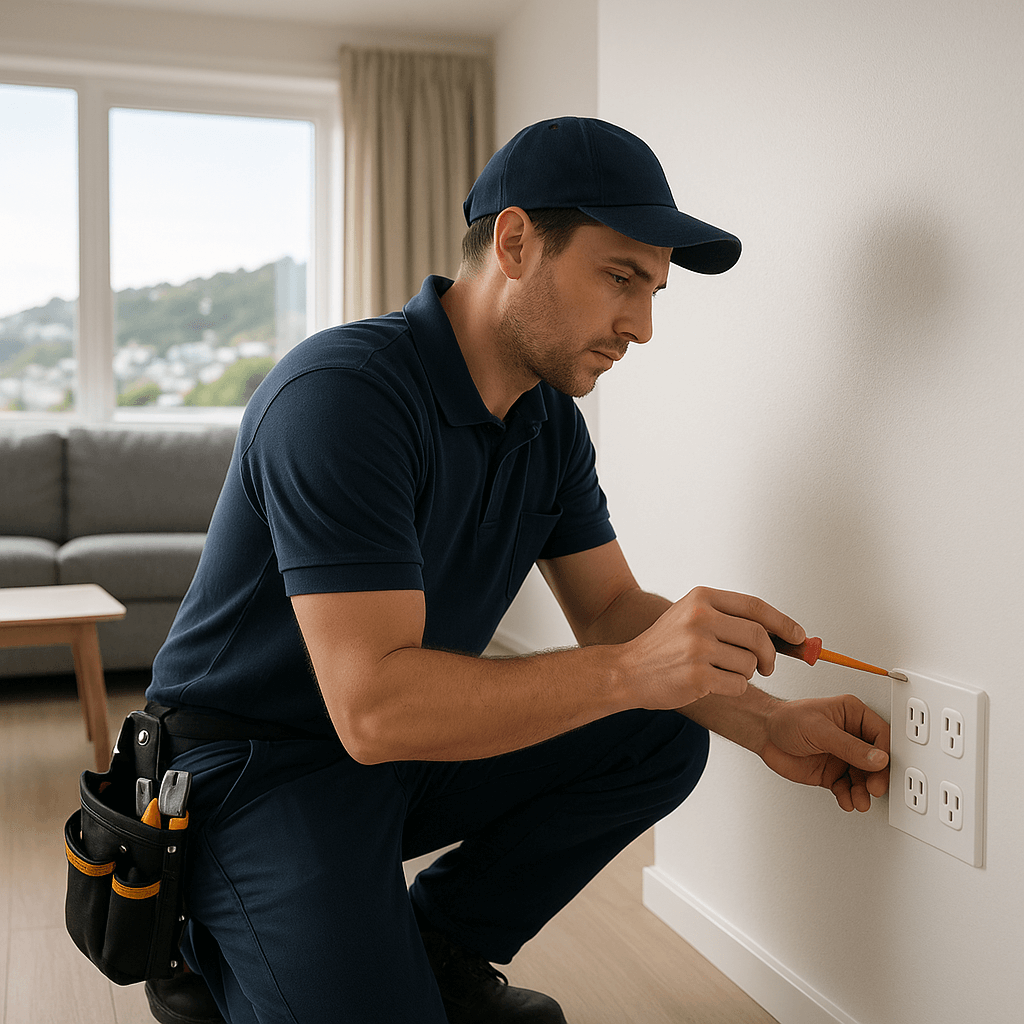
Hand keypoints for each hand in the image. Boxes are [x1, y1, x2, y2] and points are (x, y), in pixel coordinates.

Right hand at [628, 586, 804, 708]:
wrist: (628, 671)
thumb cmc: (666, 646)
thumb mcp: (692, 617)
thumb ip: (732, 619)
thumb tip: (784, 633)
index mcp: (701, 598)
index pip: (755, 607)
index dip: (783, 622)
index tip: (798, 636)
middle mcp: (700, 618)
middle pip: (759, 637)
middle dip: (771, 656)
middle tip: (767, 666)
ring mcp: (698, 648)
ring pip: (750, 664)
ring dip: (744, 674)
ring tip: (719, 672)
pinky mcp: (697, 677)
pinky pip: (738, 685)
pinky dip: (732, 688)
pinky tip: (710, 684)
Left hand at [758, 695, 890, 810]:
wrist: (763, 735)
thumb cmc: (786, 720)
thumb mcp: (819, 730)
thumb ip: (848, 746)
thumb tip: (877, 758)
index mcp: (853, 715)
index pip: (881, 735)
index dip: (885, 754)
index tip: (882, 769)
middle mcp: (851, 736)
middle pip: (876, 761)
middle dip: (876, 777)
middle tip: (873, 789)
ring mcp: (843, 756)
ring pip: (864, 778)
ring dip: (864, 792)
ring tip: (859, 801)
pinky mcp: (833, 773)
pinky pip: (848, 788)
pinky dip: (849, 796)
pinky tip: (846, 800)